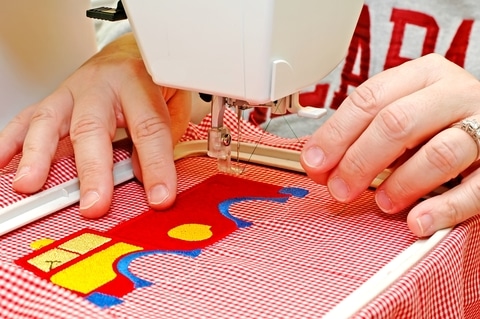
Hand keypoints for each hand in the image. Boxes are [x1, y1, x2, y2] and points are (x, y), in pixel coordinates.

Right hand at [0, 33, 190, 218]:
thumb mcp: (172, 106)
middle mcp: (102, 85)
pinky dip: (11, 141)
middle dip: (93, 171)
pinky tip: (3, 163)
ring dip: (38, 156)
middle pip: (93, 127)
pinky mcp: (55, 100)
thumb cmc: (152, 81)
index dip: (155, 166)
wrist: (131, 53)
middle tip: (94, 204)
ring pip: (50, 120)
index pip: (149, 129)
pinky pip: (28, 119)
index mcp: (138, 83)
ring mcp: (73, 91)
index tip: (160, 197)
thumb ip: (161, 141)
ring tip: (31, 185)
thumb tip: (143, 177)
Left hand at [300, 53, 479, 236]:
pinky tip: (419, 221)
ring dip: (401, 184)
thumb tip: (319, 163)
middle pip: (397, 123)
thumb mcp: (400, 113)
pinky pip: (476, 190)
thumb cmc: (437, 122)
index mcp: (423, 76)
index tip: (315, 162)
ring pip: (439, 153)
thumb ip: (361, 134)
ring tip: (383, 203)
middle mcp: (454, 94)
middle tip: (340, 189)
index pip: (369, 99)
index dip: (336, 134)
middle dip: (360, 160)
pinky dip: (443, 209)